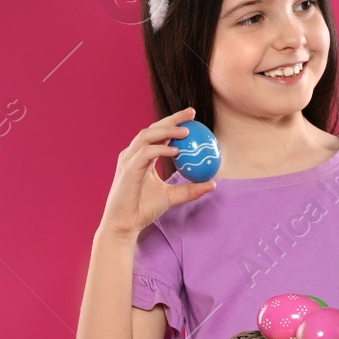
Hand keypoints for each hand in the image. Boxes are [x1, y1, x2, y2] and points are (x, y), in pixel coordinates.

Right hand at [100, 106, 215, 238]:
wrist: (125, 225)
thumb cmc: (143, 210)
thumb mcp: (172, 197)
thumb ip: (190, 189)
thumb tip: (213, 184)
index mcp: (142, 157)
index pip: (159, 134)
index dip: (174, 123)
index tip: (193, 117)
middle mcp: (133, 155)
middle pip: (152, 128)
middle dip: (172, 119)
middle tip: (191, 113)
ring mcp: (129, 160)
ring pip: (147, 136)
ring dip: (167, 131)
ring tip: (186, 132)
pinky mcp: (127, 170)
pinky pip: (145, 154)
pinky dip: (160, 150)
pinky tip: (176, 151)